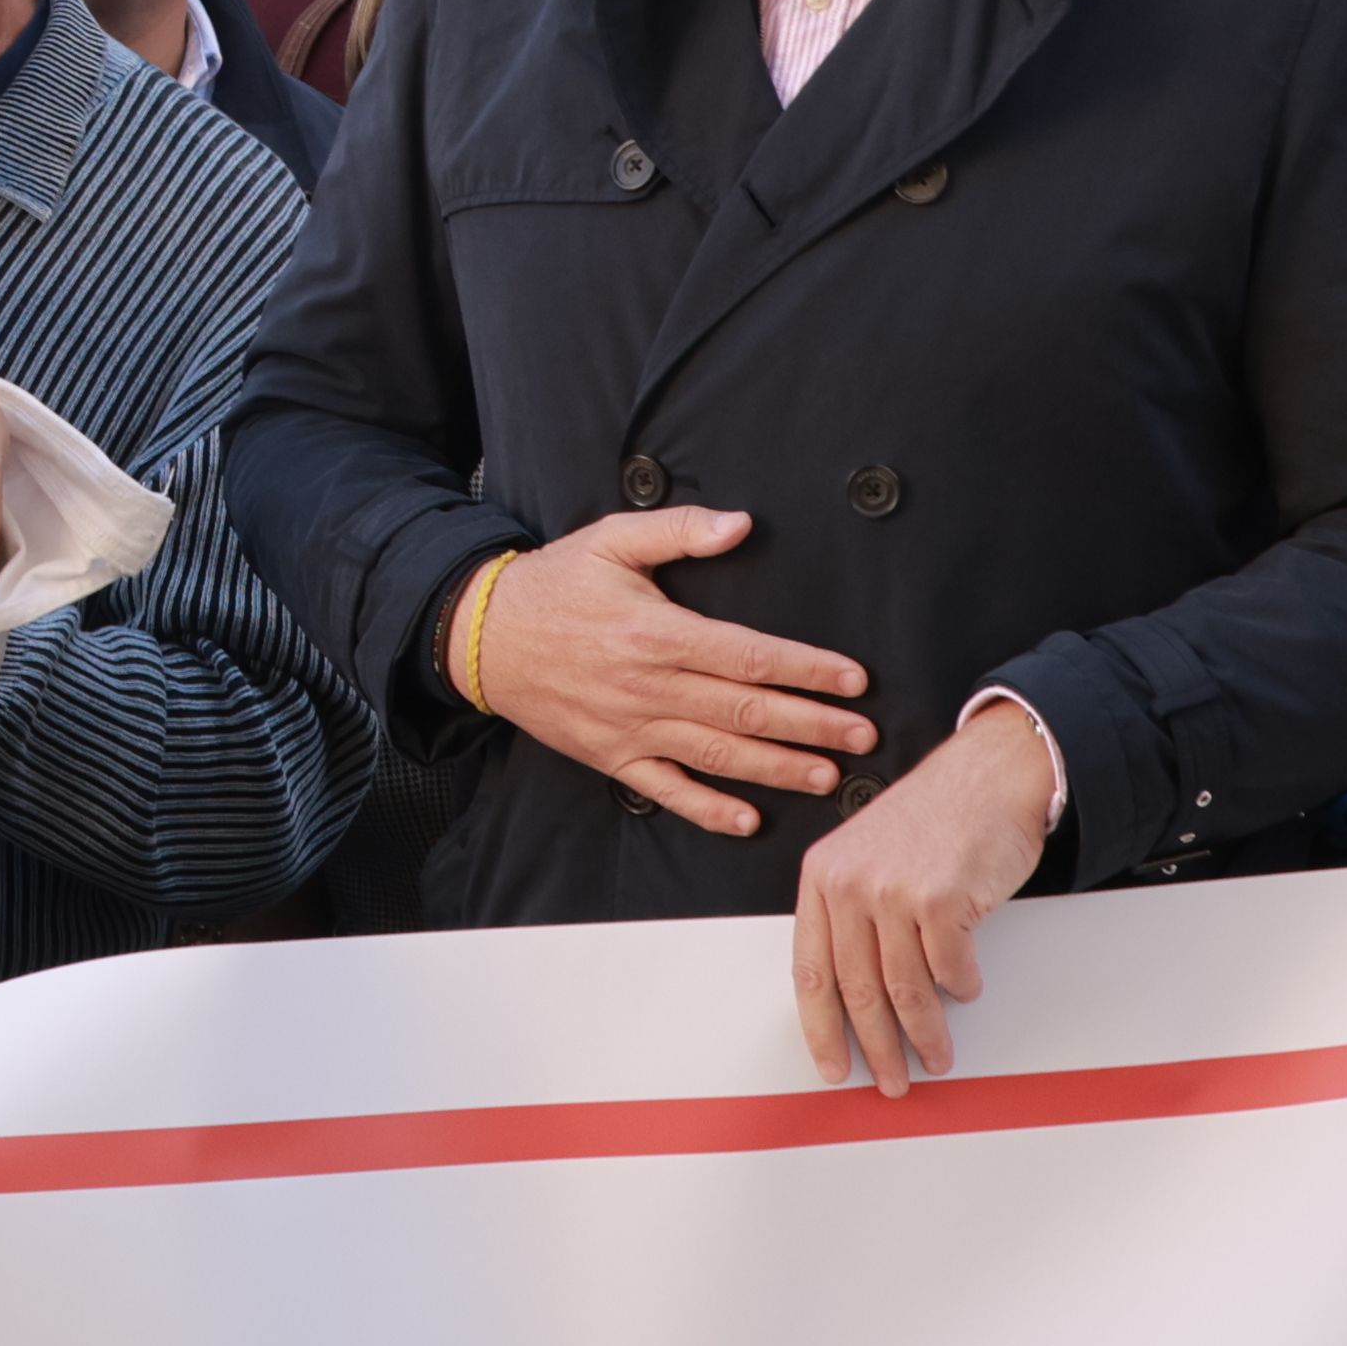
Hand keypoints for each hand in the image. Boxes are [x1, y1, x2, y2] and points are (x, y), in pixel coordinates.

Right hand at [466, 507, 875, 833]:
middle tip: (863, 734)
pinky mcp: (611, 755)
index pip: (751, 655)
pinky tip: (747, 819)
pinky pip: (667, 790)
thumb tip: (740, 525)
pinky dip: (708, 809)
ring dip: (777, 770)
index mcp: (657, 632)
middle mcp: (650, 686)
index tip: (852, 679)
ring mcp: (631, 728)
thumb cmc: (553, 584)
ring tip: (827, 775)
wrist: (483, 636)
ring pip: (718, 756)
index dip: (807, 670)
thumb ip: (679, 530)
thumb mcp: (611, 539)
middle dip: (812, 725)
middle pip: (747, 712)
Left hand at [790, 703, 1056, 1095]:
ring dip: (925, 1034)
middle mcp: (850, 882)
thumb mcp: (868, 855)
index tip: (830, 1065)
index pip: (809, 969)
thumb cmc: (935, 816)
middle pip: (857, 990)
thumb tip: (858, 996)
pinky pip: (951, 969)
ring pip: (905, 990)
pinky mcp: (942, 898)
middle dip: (875, 1047)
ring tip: (936, 1056)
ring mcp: (894, 889)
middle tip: (889, 1081)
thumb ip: (853, 913)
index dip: (819, 1027)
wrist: (990, 772)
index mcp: (822, 876)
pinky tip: (967, 989)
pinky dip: (962, 987)